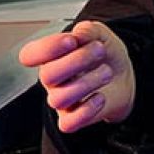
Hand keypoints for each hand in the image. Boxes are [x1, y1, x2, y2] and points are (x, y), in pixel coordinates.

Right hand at [18, 21, 135, 132]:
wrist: (124, 77)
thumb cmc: (105, 56)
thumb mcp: (100, 35)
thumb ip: (89, 30)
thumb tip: (79, 33)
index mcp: (52, 57)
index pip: (29, 55)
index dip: (47, 48)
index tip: (71, 41)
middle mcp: (52, 79)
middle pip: (47, 75)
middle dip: (78, 60)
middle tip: (99, 51)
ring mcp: (61, 100)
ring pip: (59, 98)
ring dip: (88, 82)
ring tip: (107, 72)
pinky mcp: (72, 118)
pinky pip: (68, 123)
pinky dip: (87, 110)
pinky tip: (100, 97)